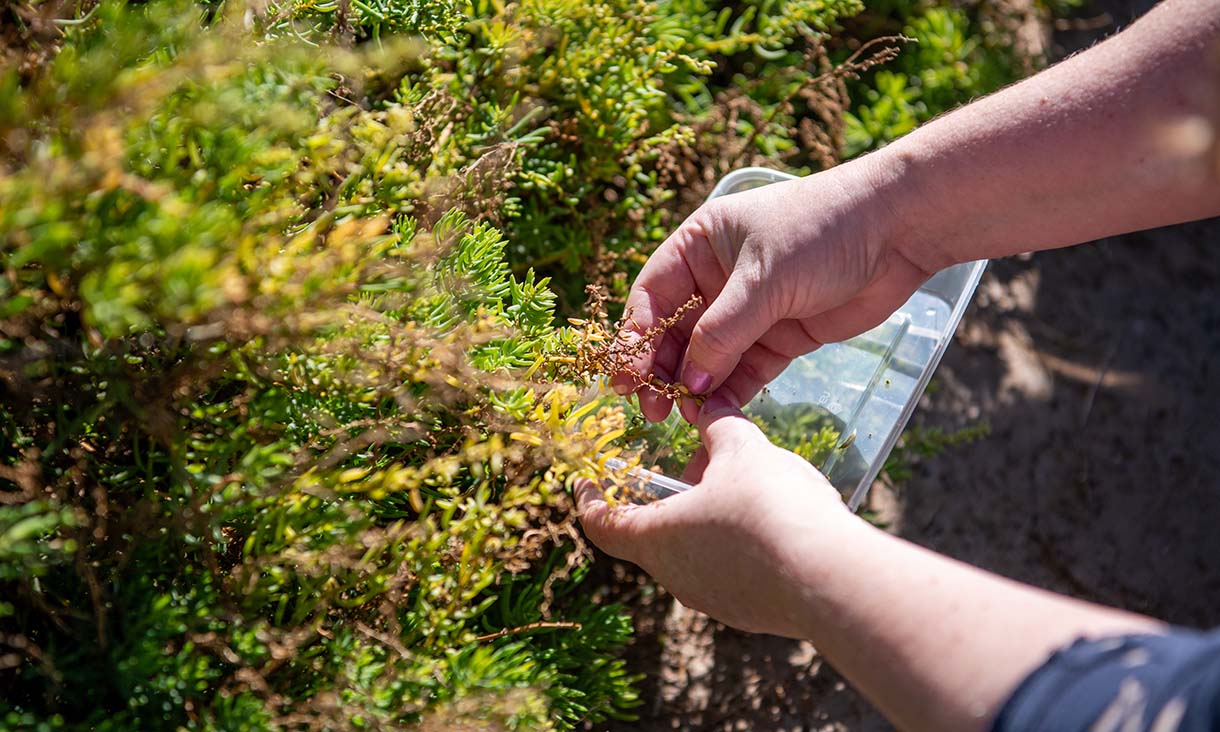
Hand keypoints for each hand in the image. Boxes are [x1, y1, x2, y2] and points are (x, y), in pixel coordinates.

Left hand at [576, 395, 857, 637]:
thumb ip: (720, 427)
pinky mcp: (751, 611)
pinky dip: (740, 541)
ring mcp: (714, 600)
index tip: (585, 479)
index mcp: (656, 539)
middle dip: (672, 492)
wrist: (833, 579)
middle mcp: (676, 578)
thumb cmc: (771, 509)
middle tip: (700, 460)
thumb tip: (708, 409)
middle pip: (654, 532)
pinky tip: (776, 517)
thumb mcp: (743, 451)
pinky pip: (732, 570)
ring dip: (708, 515)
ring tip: (745, 482)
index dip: (590, 498)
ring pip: (695, 550)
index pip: (602, 524)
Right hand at [612, 156, 933, 421]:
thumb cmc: (822, 230)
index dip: (635, 337)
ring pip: (706, 356)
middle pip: (674, 332)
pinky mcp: (779, 337)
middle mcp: (716, 278)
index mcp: (699, 245)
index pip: (652, 296)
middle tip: (651, 409)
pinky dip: (728, 392)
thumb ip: (721, 333)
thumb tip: (687, 383)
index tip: (625, 377)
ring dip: (692, 386)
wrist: (898, 231)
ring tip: (680, 415)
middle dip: (661, 370)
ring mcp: (748, 310)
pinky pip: (743, 371)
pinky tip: (715, 413)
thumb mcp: (762, 279)